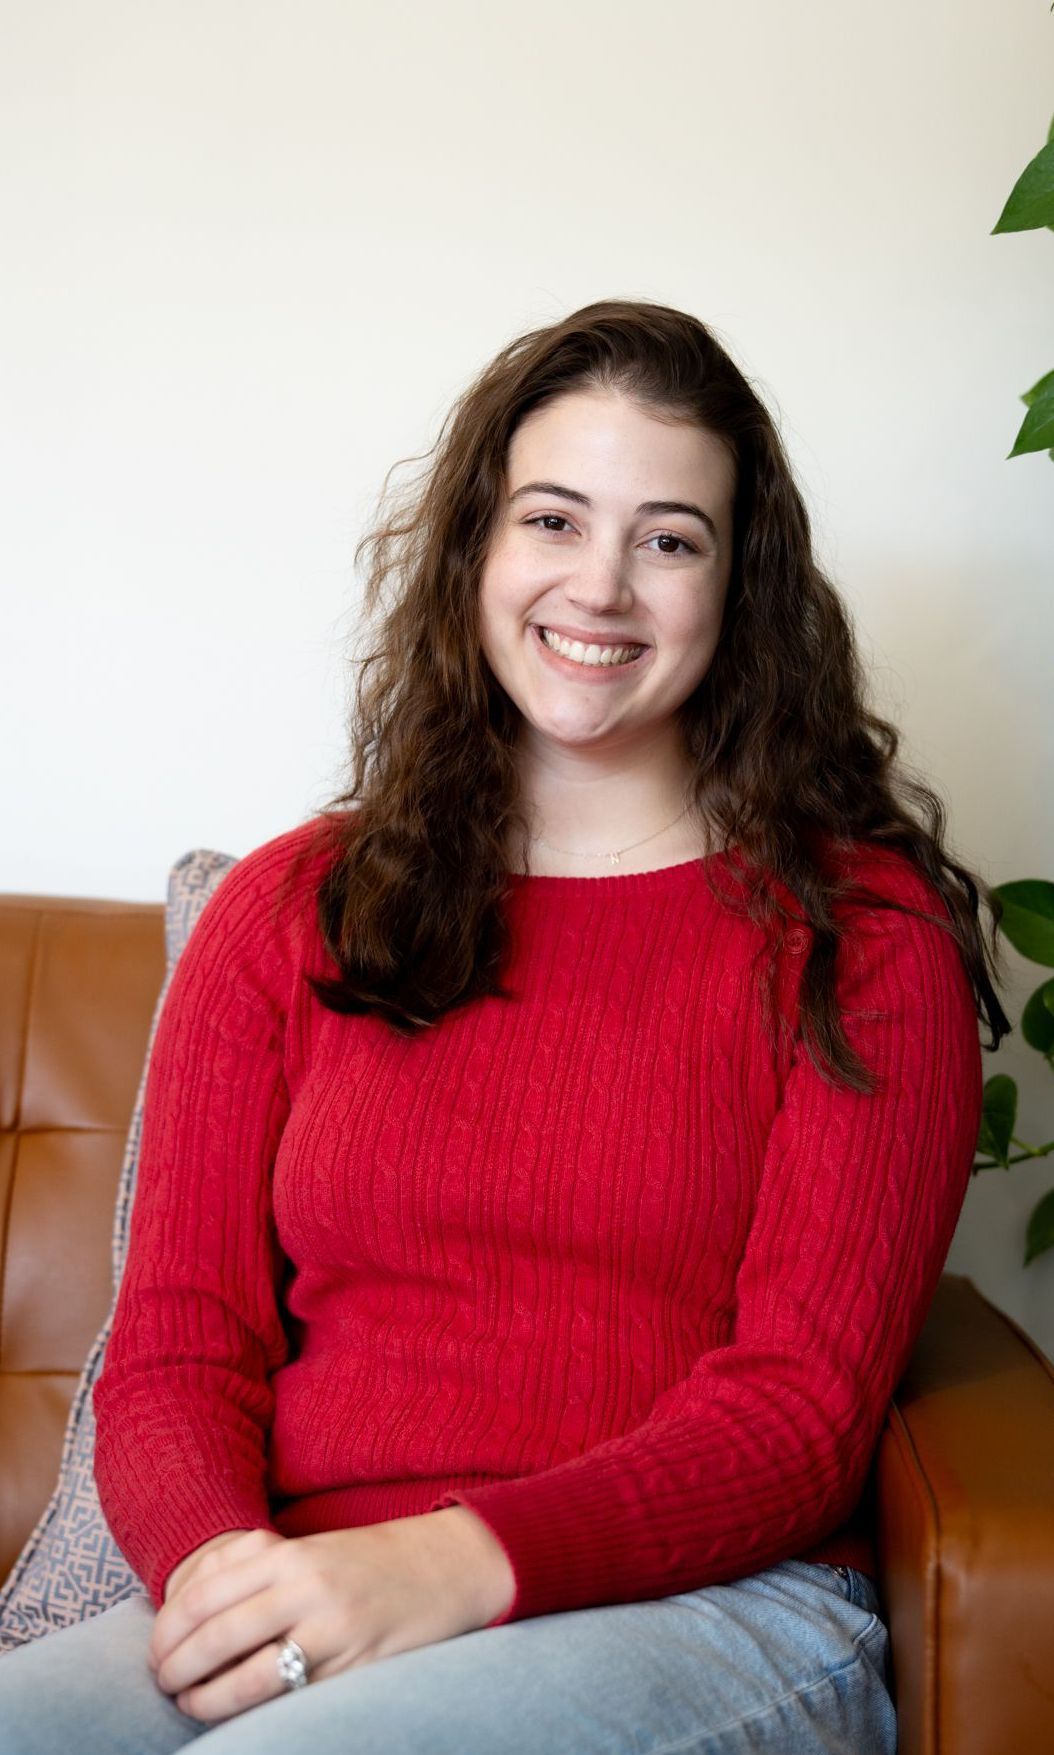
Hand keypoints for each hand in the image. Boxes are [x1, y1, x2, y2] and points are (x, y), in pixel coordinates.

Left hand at [146, 1509, 515, 1723]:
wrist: (442, 1565)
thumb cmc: (364, 1564)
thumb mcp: (307, 1552)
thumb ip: (254, 1575)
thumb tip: (187, 1618)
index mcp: (288, 1553)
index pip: (203, 1595)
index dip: (167, 1631)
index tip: (155, 1652)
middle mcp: (306, 1586)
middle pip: (216, 1635)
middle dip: (176, 1667)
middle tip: (162, 1684)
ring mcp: (333, 1627)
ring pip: (248, 1675)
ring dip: (206, 1698)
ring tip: (189, 1703)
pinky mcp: (356, 1665)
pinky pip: (292, 1697)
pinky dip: (253, 1711)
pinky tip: (237, 1714)